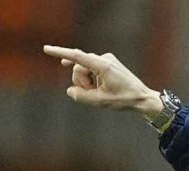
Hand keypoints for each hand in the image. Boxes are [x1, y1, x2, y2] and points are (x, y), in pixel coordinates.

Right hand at [42, 45, 162, 118]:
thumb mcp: (100, 102)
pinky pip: (90, 70)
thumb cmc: (123, 99)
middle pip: (79, 68)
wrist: (142, 97)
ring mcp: (106, 60)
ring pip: (84, 70)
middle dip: (81, 82)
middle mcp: (103, 59)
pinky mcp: (107, 64)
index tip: (46, 49)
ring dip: (86, 82)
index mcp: (102, 66)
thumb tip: (70, 91)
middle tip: (93, 94)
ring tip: (99, 92)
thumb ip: (81, 97)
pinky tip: (71, 69)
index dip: (60, 53)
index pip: (77, 57)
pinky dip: (88, 77)